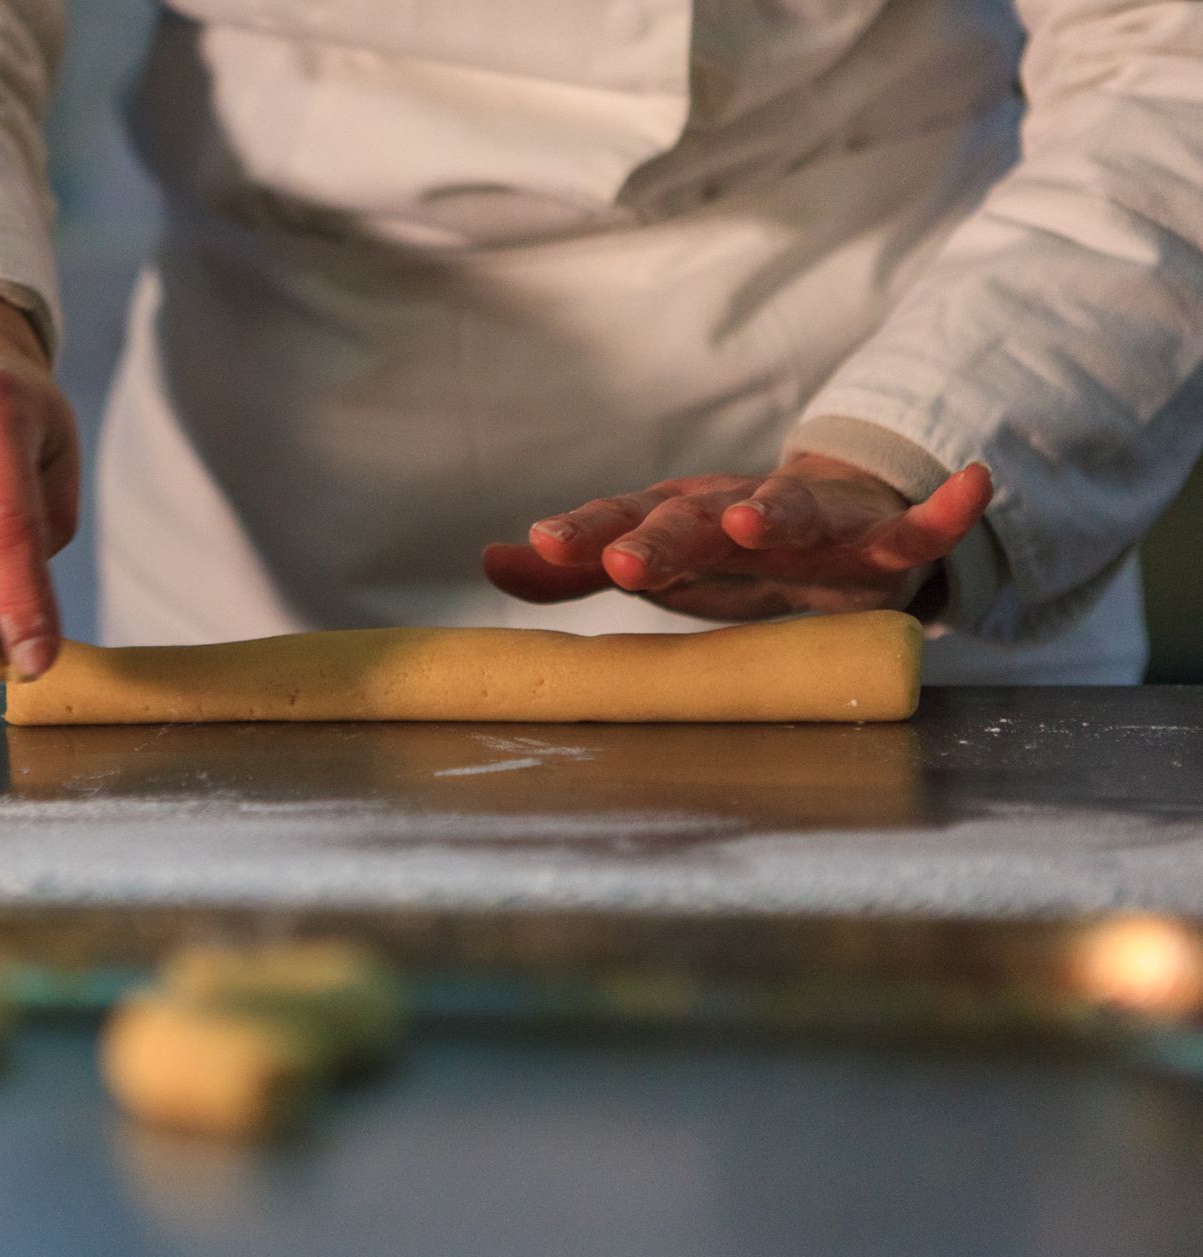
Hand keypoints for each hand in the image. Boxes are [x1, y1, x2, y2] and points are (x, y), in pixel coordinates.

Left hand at [483, 453, 992, 620]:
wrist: (831, 521)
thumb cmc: (724, 552)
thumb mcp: (650, 560)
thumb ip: (569, 572)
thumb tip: (487, 559)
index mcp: (678, 522)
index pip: (623, 521)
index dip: (584, 532)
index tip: (543, 542)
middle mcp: (738, 513)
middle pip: (694, 518)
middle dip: (660, 536)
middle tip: (622, 559)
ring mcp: (812, 525)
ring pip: (792, 515)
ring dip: (774, 512)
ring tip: (751, 517)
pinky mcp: (879, 541)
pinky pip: (916, 529)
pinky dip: (945, 509)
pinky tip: (970, 482)